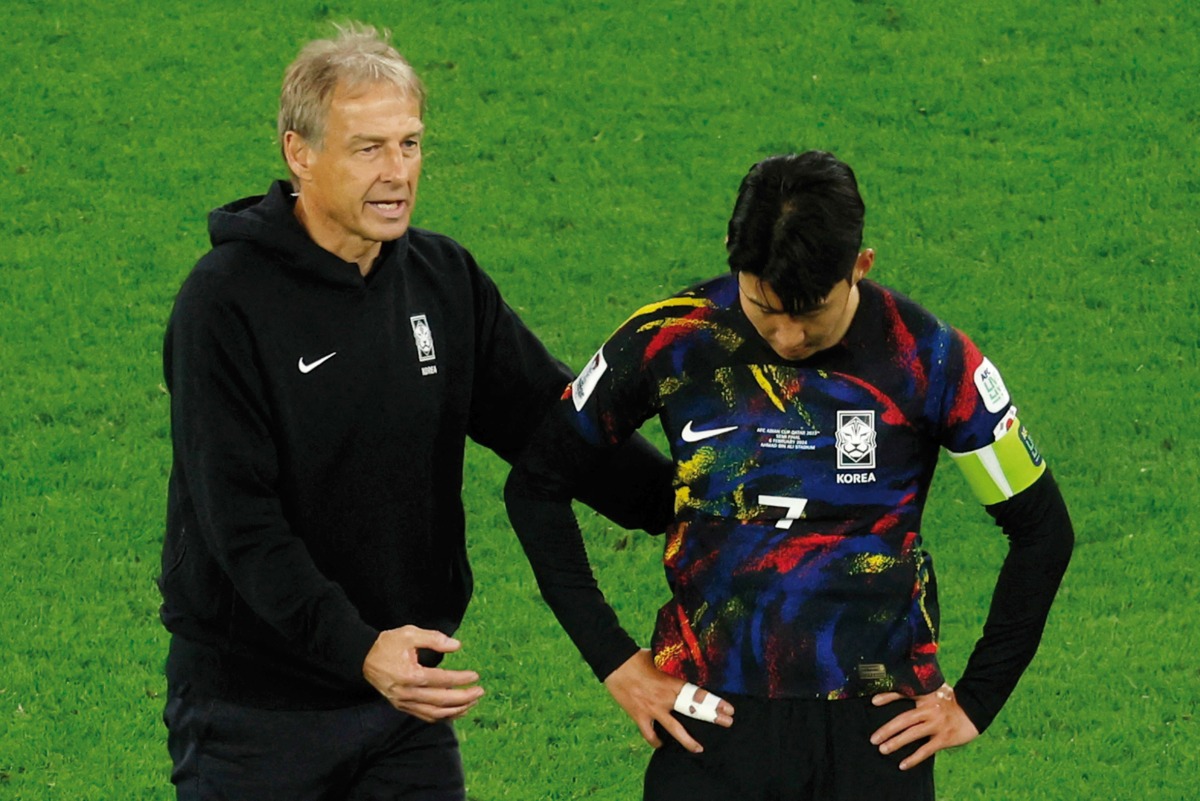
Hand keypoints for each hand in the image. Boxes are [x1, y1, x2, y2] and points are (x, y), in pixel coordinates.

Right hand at [363, 625, 484, 721]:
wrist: (364, 658)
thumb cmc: (388, 644)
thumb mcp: (409, 634)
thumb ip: (434, 638)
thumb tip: (457, 646)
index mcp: (409, 675)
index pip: (441, 680)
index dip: (460, 679)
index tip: (475, 676)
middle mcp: (407, 693)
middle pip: (441, 701)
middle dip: (463, 698)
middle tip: (480, 691)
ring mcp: (403, 703)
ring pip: (435, 713)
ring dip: (456, 710)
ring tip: (472, 702)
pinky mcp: (402, 707)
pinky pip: (426, 716)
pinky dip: (443, 716)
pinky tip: (456, 711)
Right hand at [603, 649, 733, 752]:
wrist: (614, 662)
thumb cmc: (637, 657)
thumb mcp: (660, 659)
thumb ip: (673, 668)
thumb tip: (685, 667)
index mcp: (672, 682)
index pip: (698, 695)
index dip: (715, 702)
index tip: (729, 708)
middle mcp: (665, 698)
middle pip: (693, 711)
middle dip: (712, 718)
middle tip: (728, 722)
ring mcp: (652, 709)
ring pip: (674, 730)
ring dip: (688, 741)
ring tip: (699, 749)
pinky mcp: (639, 716)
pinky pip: (650, 734)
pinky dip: (656, 740)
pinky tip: (661, 744)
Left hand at [870, 683, 979, 769]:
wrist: (974, 710)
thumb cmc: (949, 700)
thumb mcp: (934, 690)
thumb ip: (918, 691)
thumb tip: (896, 691)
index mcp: (926, 694)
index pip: (904, 693)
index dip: (888, 696)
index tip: (873, 702)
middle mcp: (930, 709)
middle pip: (904, 719)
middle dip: (887, 729)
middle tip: (873, 739)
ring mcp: (938, 724)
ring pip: (913, 734)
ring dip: (896, 743)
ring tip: (882, 749)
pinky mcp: (945, 738)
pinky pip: (926, 750)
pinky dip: (914, 758)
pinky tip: (902, 765)